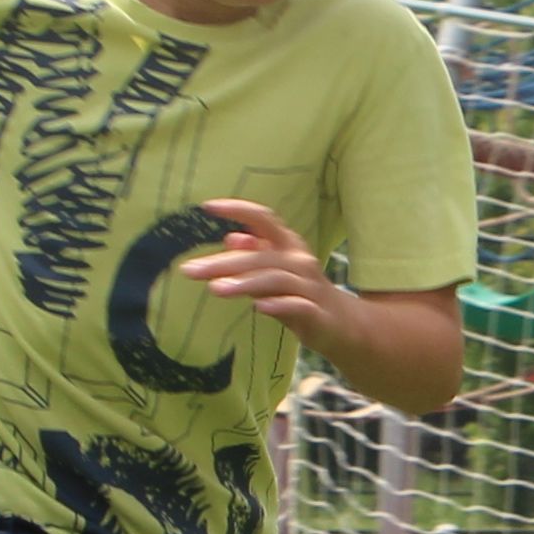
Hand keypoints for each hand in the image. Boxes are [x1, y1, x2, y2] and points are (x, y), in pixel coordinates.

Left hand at [174, 199, 350, 342]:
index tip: (207, 207)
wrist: (343, 325)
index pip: (263, 219)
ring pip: (275, 278)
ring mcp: (309, 286)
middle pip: (259, 255)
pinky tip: (259, 308)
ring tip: (215, 289)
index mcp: (288, 245)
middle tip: (190, 270)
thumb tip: (231, 238)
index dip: (237, 209)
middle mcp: (299, 260)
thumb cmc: (301, 295)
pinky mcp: (316, 312)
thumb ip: (255, 257)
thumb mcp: (275, 273)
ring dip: (244, 283)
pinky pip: (296, 306)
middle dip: (223, 263)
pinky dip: (278, 305)